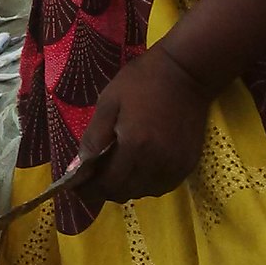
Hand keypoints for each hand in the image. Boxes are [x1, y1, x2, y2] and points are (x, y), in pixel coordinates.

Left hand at [75, 46, 214, 203]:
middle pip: (125, 192)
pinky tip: (138, 167)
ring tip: (115, 170)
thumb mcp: (109, 101)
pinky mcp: (188, 164)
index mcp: (134, 145)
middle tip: (94, 176)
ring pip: (143, 192)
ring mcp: (175, 166)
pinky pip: (162, 186)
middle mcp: (156, 162)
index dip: (90, 190)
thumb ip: (94, 137)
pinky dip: (146, 183)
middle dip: (105, 189)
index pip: (108, 184)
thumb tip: (80, 167)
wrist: (187, 72)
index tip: (77, 186)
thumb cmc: (143, 81)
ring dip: (126, 187)